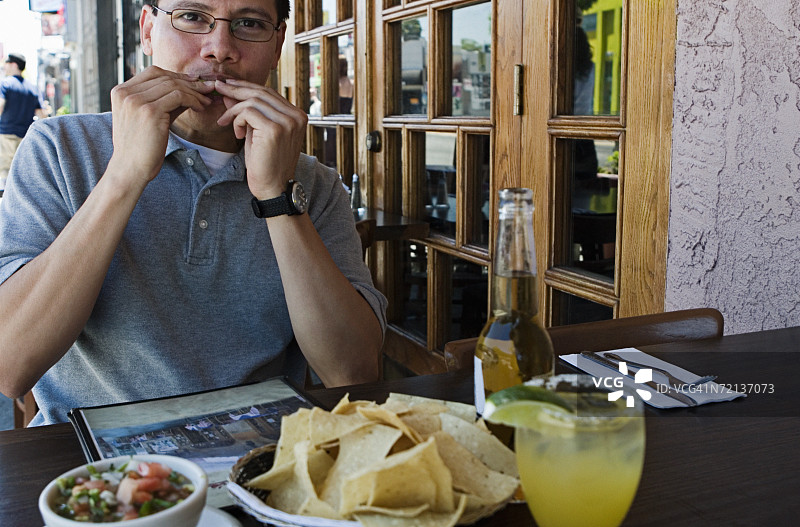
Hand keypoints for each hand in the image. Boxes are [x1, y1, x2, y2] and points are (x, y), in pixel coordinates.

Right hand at [108, 66, 213, 186]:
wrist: (130, 169)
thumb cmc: (141, 147)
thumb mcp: (149, 118)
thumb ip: (165, 102)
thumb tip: (190, 90)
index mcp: (121, 92)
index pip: (152, 72)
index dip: (176, 75)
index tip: (193, 82)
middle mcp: (126, 93)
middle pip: (165, 77)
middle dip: (189, 83)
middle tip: (208, 89)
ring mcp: (136, 101)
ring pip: (173, 86)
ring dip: (194, 92)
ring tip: (207, 101)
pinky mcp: (150, 111)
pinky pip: (179, 97)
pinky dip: (193, 100)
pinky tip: (200, 108)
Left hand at [213, 79, 307, 199]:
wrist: (273, 188)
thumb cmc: (266, 163)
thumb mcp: (256, 132)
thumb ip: (248, 112)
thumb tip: (230, 92)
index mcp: (297, 115)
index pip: (269, 92)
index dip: (247, 87)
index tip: (229, 85)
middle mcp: (296, 116)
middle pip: (262, 92)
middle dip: (237, 88)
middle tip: (218, 86)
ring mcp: (287, 122)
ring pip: (253, 101)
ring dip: (234, 110)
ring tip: (225, 121)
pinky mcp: (275, 129)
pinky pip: (248, 112)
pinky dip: (237, 120)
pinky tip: (236, 134)